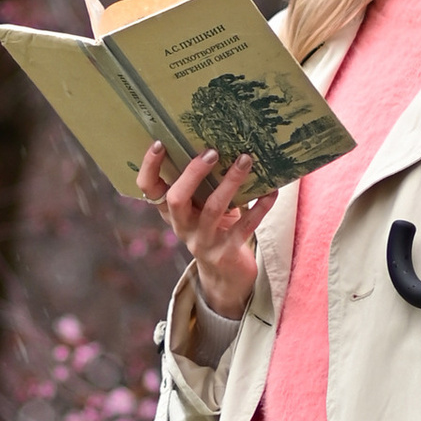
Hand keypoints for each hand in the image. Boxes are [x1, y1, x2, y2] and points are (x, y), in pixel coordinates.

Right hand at [137, 140, 269, 322]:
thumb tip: (221, 142)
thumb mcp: (201, 208)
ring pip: (213, 209)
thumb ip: (203, 185)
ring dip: (230, 182)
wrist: (226, 277)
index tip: (159, 143)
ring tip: (245, 160)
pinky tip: (272, 192)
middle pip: (176, 198)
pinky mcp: (227, 252)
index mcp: (171, 212)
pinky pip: (245, 226)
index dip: (149, 167)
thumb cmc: (215, 230)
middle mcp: (182, 227)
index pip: (148, 188)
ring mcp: (203, 241)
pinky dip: (260, 207)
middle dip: (192, 173)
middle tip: (211, 152)